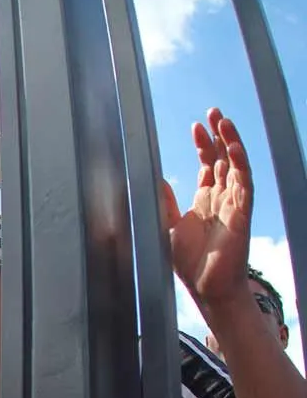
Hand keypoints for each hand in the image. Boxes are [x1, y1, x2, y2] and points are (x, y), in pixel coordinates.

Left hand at [169, 108, 253, 310]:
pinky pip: (244, 182)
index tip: (196, 126)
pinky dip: (239, 163)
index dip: (204, 145)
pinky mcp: (242, 211)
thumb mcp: (167, 226)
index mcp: (204, 200)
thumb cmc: (189, 261)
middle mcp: (221, 198)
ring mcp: (234, 203)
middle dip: (218, 135)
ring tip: (223, 120)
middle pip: (223, 158)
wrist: (205, 286)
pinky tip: (233, 146)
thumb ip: (163, 202)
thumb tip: (152, 179)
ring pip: (236, 164)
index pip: (209, 164)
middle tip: (212, 112)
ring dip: (230, 141)